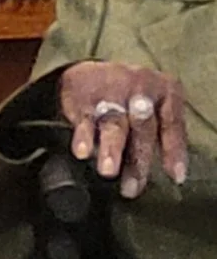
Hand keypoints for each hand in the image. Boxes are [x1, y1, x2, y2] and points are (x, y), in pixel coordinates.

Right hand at [60, 60, 189, 195]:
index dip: (174, 151)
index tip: (175, 177)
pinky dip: (83, 137)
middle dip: (137, 160)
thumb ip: (164, 135)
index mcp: (165, 90)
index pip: (172, 123)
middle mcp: (139, 88)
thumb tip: (174, 176)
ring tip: (108, 171)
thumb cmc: (134, 99)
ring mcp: (109, 92)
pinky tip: (82, 151)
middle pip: (143, 129)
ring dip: (111, 149)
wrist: (92, 70)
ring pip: (114, 125)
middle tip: (132, 188)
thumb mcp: (158, 107)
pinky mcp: (82, 97)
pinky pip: (84, 119)